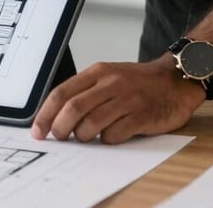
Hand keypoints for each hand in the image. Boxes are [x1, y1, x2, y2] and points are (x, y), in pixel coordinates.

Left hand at [31, 55, 205, 143]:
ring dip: (83, 136)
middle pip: (73, 108)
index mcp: (97, 72)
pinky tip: (110, 136)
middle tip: (58, 138)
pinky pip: (114, 134)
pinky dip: (107, 140)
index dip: (46, 113)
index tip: (38, 130)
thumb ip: (86, 91)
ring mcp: (126, 99)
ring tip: (86, 138)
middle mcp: (110, 83)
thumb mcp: (109, 76)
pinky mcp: (140, 116)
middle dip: (60, 128)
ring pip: (91, 124)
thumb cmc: (138, 82)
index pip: (62, 92)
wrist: (174, 80)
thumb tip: (58, 115)